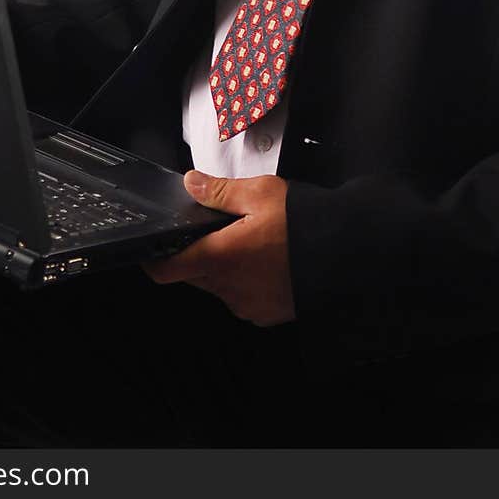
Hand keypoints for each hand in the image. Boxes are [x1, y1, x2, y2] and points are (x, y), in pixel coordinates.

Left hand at [145, 170, 294, 326]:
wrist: (346, 253)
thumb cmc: (305, 224)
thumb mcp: (259, 193)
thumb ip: (219, 191)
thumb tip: (191, 184)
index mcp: (221, 257)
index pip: (167, 269)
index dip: (154, 260)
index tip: (152, 250)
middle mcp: (230, 287)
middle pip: (194, 274)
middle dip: (199, 253)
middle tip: (221, 230)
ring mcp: (248, 304)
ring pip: (219, 286)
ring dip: (225, 267)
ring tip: (252, 243)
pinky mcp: (266, 313)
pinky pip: (243, 297)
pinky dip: (247, 281)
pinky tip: (267, 261)